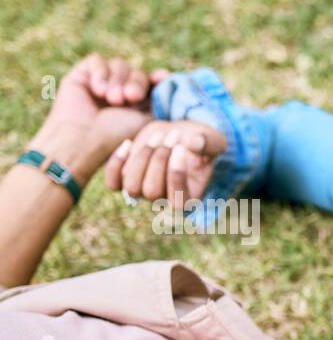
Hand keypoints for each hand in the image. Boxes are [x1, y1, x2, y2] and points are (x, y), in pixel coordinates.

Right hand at [43, 54, 168, 161]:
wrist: (83, 140)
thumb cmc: (117, 136)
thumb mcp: (147, 119)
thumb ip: (159, 100)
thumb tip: (168, 78)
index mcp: (137, 103)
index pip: (151, 82)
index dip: (158, 78)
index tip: (162, 78)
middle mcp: (120, 91)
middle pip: (137, 72)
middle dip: (136, 83)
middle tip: (130, 97)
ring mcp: (101, 82)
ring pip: (119, 65)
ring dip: (118, 80)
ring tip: (112, 99)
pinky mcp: (82, 75)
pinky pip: (98, 60)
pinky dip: (101, 72)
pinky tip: (99, 90)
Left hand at [104, 119, 226, 205]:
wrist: (179, 135)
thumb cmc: (200, 142)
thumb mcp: (212, 140)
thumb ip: (206, 143)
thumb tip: (191, 143)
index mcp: (188, 200)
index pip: (178, 204)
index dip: (176, 176)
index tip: (181, 148)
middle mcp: (163, 201)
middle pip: (151, 192)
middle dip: (160, 160)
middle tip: (172, 135)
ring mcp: (142, 191)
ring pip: (132, 187)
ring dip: (142, 158)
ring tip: (157, 137)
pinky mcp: (126, 178)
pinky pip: (113, 183)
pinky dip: (116, 163)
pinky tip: (128, 143)